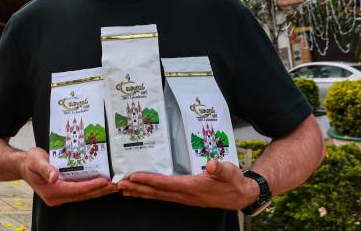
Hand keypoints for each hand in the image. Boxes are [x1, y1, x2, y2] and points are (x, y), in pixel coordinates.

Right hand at [18, 147, 117, 206]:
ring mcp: (60, 196)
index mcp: (51, 191)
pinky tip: (101, 185)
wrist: (23, 165)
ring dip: (98, 191)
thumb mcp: (36, 161)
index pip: (76, 190)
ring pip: (83, 195)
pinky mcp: (63, 192)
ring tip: (113, 186)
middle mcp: (57, 197)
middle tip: (115, 185)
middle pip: (82, 195)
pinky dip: (92, 188)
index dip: (91, 186)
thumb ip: (45, 169)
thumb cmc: (30, 162)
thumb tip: (54, 176)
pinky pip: (80, 192)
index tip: (105, 181)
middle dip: (100, 190)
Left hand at [116, 159, 257, 209]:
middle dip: (137, 188)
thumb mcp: (230, 172)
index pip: (166, 184)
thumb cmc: (233, 182)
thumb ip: (221, 168)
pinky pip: (164, 195)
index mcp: (192, 187)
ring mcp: (185, 197)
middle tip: (119, 185)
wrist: (241, 195)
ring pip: (158, 195)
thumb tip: (213, 164)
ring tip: (124, 189)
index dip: (149, 180)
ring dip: (140, 192)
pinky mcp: (186, 196)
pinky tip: (143, 191)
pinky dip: (151, 192)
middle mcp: (185, 195)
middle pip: (156, 192)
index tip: (133, 177)